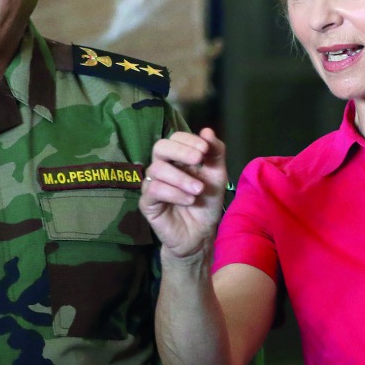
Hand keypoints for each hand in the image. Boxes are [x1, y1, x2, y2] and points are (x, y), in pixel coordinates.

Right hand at [139, 128, 228, 257]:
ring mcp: (152, 184)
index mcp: (178, 158)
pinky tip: (189, 200)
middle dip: (181, 150)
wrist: (201, 233)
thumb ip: (215, 153)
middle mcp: (162, 168)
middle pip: (160, 147)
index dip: (189, 140)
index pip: (175, 138)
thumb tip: (207, 130)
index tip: (205, 150)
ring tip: (199, 190)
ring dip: (182, 178)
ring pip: (157, 169)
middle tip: (199, 159)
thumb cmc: (207, 203)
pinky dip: (174, 193)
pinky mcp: (147, 203)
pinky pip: (155, 190)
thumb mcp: (217, 175)